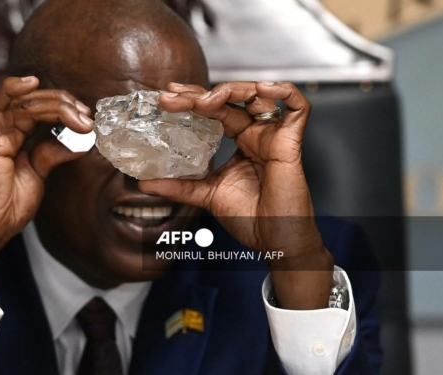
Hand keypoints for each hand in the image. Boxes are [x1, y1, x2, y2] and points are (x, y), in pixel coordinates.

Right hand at [0, 76, 92, 299]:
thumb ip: (52, 153)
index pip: (37, 110)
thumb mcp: (36, 175)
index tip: (86, 119)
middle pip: (32, 102)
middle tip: (86, 117)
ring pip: (22, 102)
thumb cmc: (0, 210)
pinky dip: (14, 91)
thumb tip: (78, 141)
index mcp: (9, 137)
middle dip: (63, 104)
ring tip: (77, 116)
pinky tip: (31, 83)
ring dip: (54, 105)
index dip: (63, 109)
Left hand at [140, 81, 332, 308]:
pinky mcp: (291, 143)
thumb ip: (178, 186)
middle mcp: (256, 134)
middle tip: (171, 96)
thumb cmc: (249, 220)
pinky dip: (285, 92)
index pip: (215, 110)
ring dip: (230, 90)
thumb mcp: (205, 196)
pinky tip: (262, 88)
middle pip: (230, 99)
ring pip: (258, 95)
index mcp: (240, 141)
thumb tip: (144, 182)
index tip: (166, 97)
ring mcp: (274, 136)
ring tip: (203, 100)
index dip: (193, 99)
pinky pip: (298, 109)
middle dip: (199, 94)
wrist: (272, 242)